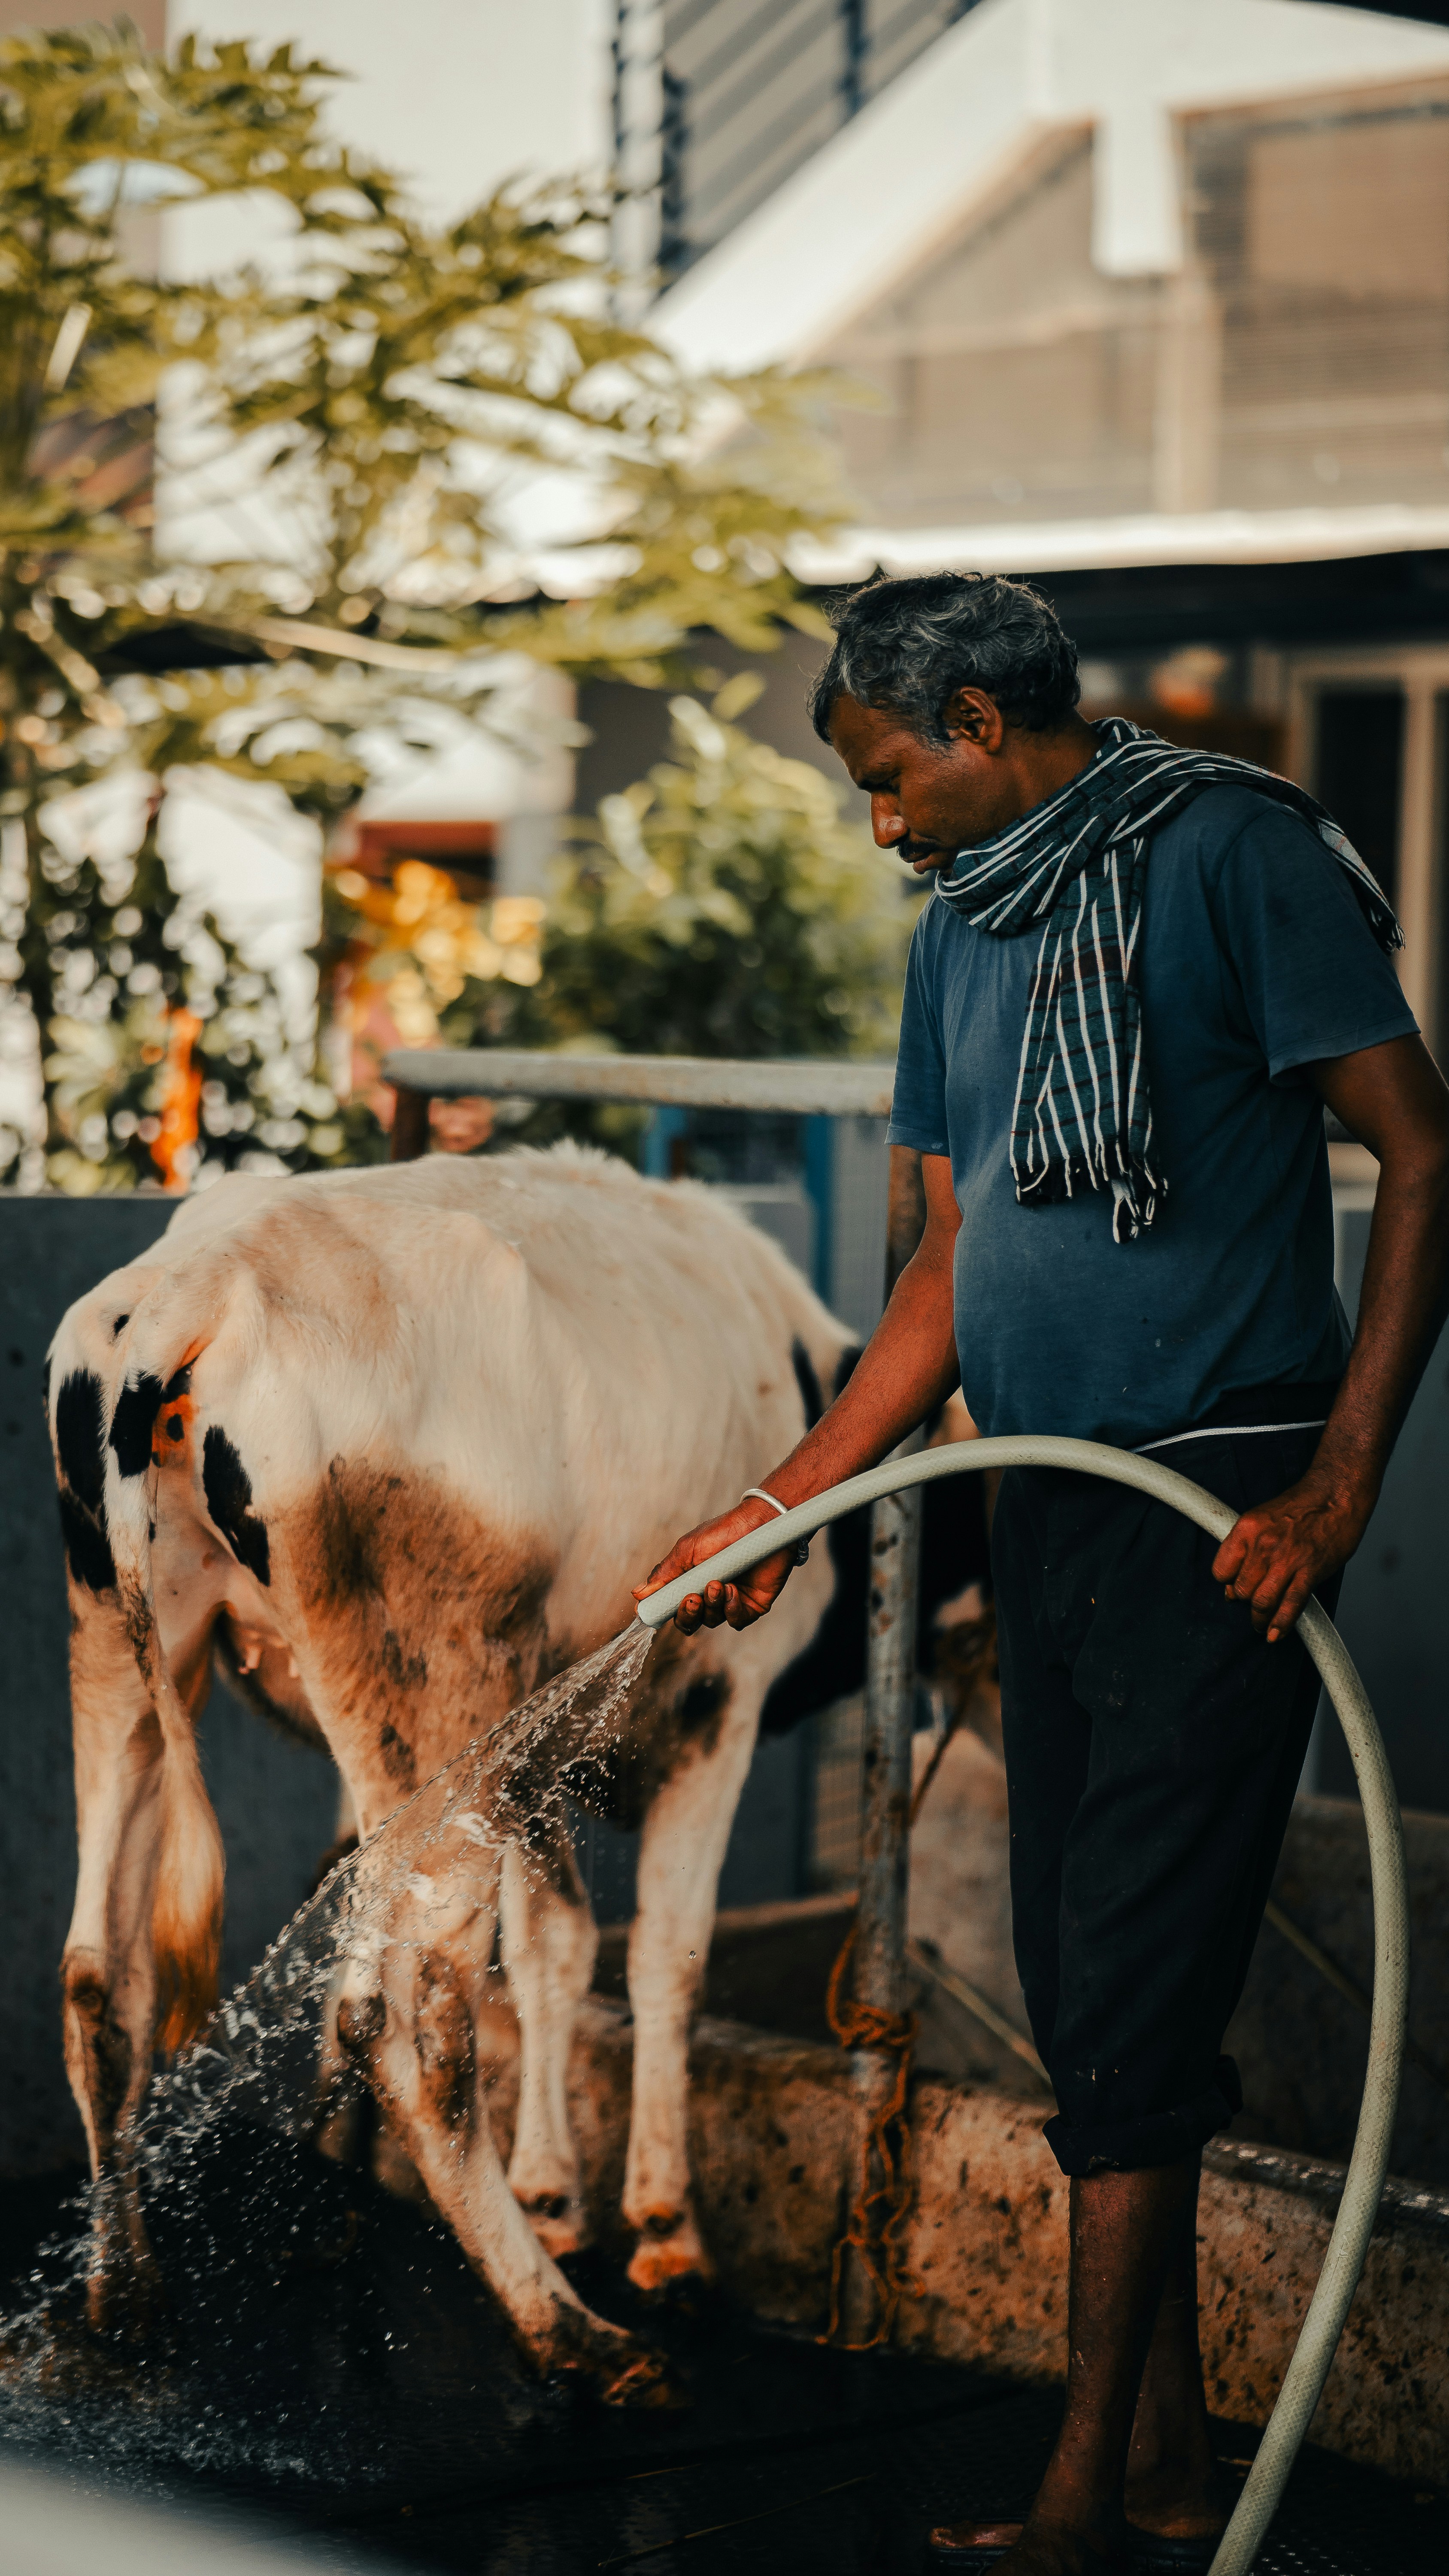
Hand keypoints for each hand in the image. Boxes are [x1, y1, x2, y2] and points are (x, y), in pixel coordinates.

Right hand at [633, 1496, 794, 1634]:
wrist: (762, 1524)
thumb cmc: (724, 1532)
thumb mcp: (687, 1550)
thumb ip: (664, 1575)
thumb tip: (637, 1594)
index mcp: (690, 1582)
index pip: (673, 1608)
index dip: (666, 1612)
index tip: (658, 1609)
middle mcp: (709, 1594)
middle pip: (690, 1621)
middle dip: (687, 1614)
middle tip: (692, 1598)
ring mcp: (730, 1601)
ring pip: (712, 1621)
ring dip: (711, 1605)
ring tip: (718, 1583)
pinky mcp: (751, 1605)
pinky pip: (736, 1621)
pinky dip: (731, 1610)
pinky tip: (733, 1591)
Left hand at [1210, 1465, 1373, 1640]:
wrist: (1336, 1494)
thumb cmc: (1302, 1505)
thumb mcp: (1263, 1518)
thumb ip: (1248, 1546)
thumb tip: (1235, 1580)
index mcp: (1247, 1528)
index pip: (1222, 1569)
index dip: (1228, 1582)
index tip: (1235, 1587)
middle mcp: (1263, 1545)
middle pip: (1241, 1590)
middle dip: (1245, 1602)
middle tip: (1254, 1604)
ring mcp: (1286, 1559)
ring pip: (1262, 1601)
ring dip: (1259, 1619)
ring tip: (1261, 1624)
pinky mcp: (1310, 1571)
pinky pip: (1290, 1605)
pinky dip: (1281, 1624)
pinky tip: (1275, 1634)